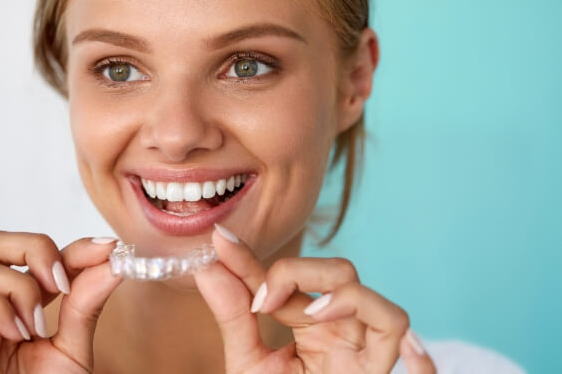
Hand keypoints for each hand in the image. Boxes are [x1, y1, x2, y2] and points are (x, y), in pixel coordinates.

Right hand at [0, 231, 121, 373]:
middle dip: (34, 248)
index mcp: (24, 303)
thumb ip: (88, 305)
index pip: (41, 255)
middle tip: (61, 282)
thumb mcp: (74, 348)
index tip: (108, 248)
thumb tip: (113, 262)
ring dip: (22, 290)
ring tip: (38, 328)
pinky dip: (0, 313)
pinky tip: (18, 337)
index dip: (74, 246)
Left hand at [194, 225, 436, 373]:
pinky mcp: (375, 372)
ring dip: (343, 296)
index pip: (288, 277)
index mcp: (312, 323)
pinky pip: (396, 332)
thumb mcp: (248, 364)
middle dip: (299, 271)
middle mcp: (342, 330)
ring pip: (376, 302)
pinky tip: (329, 319)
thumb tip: (207, 268)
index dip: (254, 259)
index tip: (221, 242)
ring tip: (307, 314)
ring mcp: (363, 351)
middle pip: (341, 273)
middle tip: (262, 301)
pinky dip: (382, 320)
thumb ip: (233, 317)